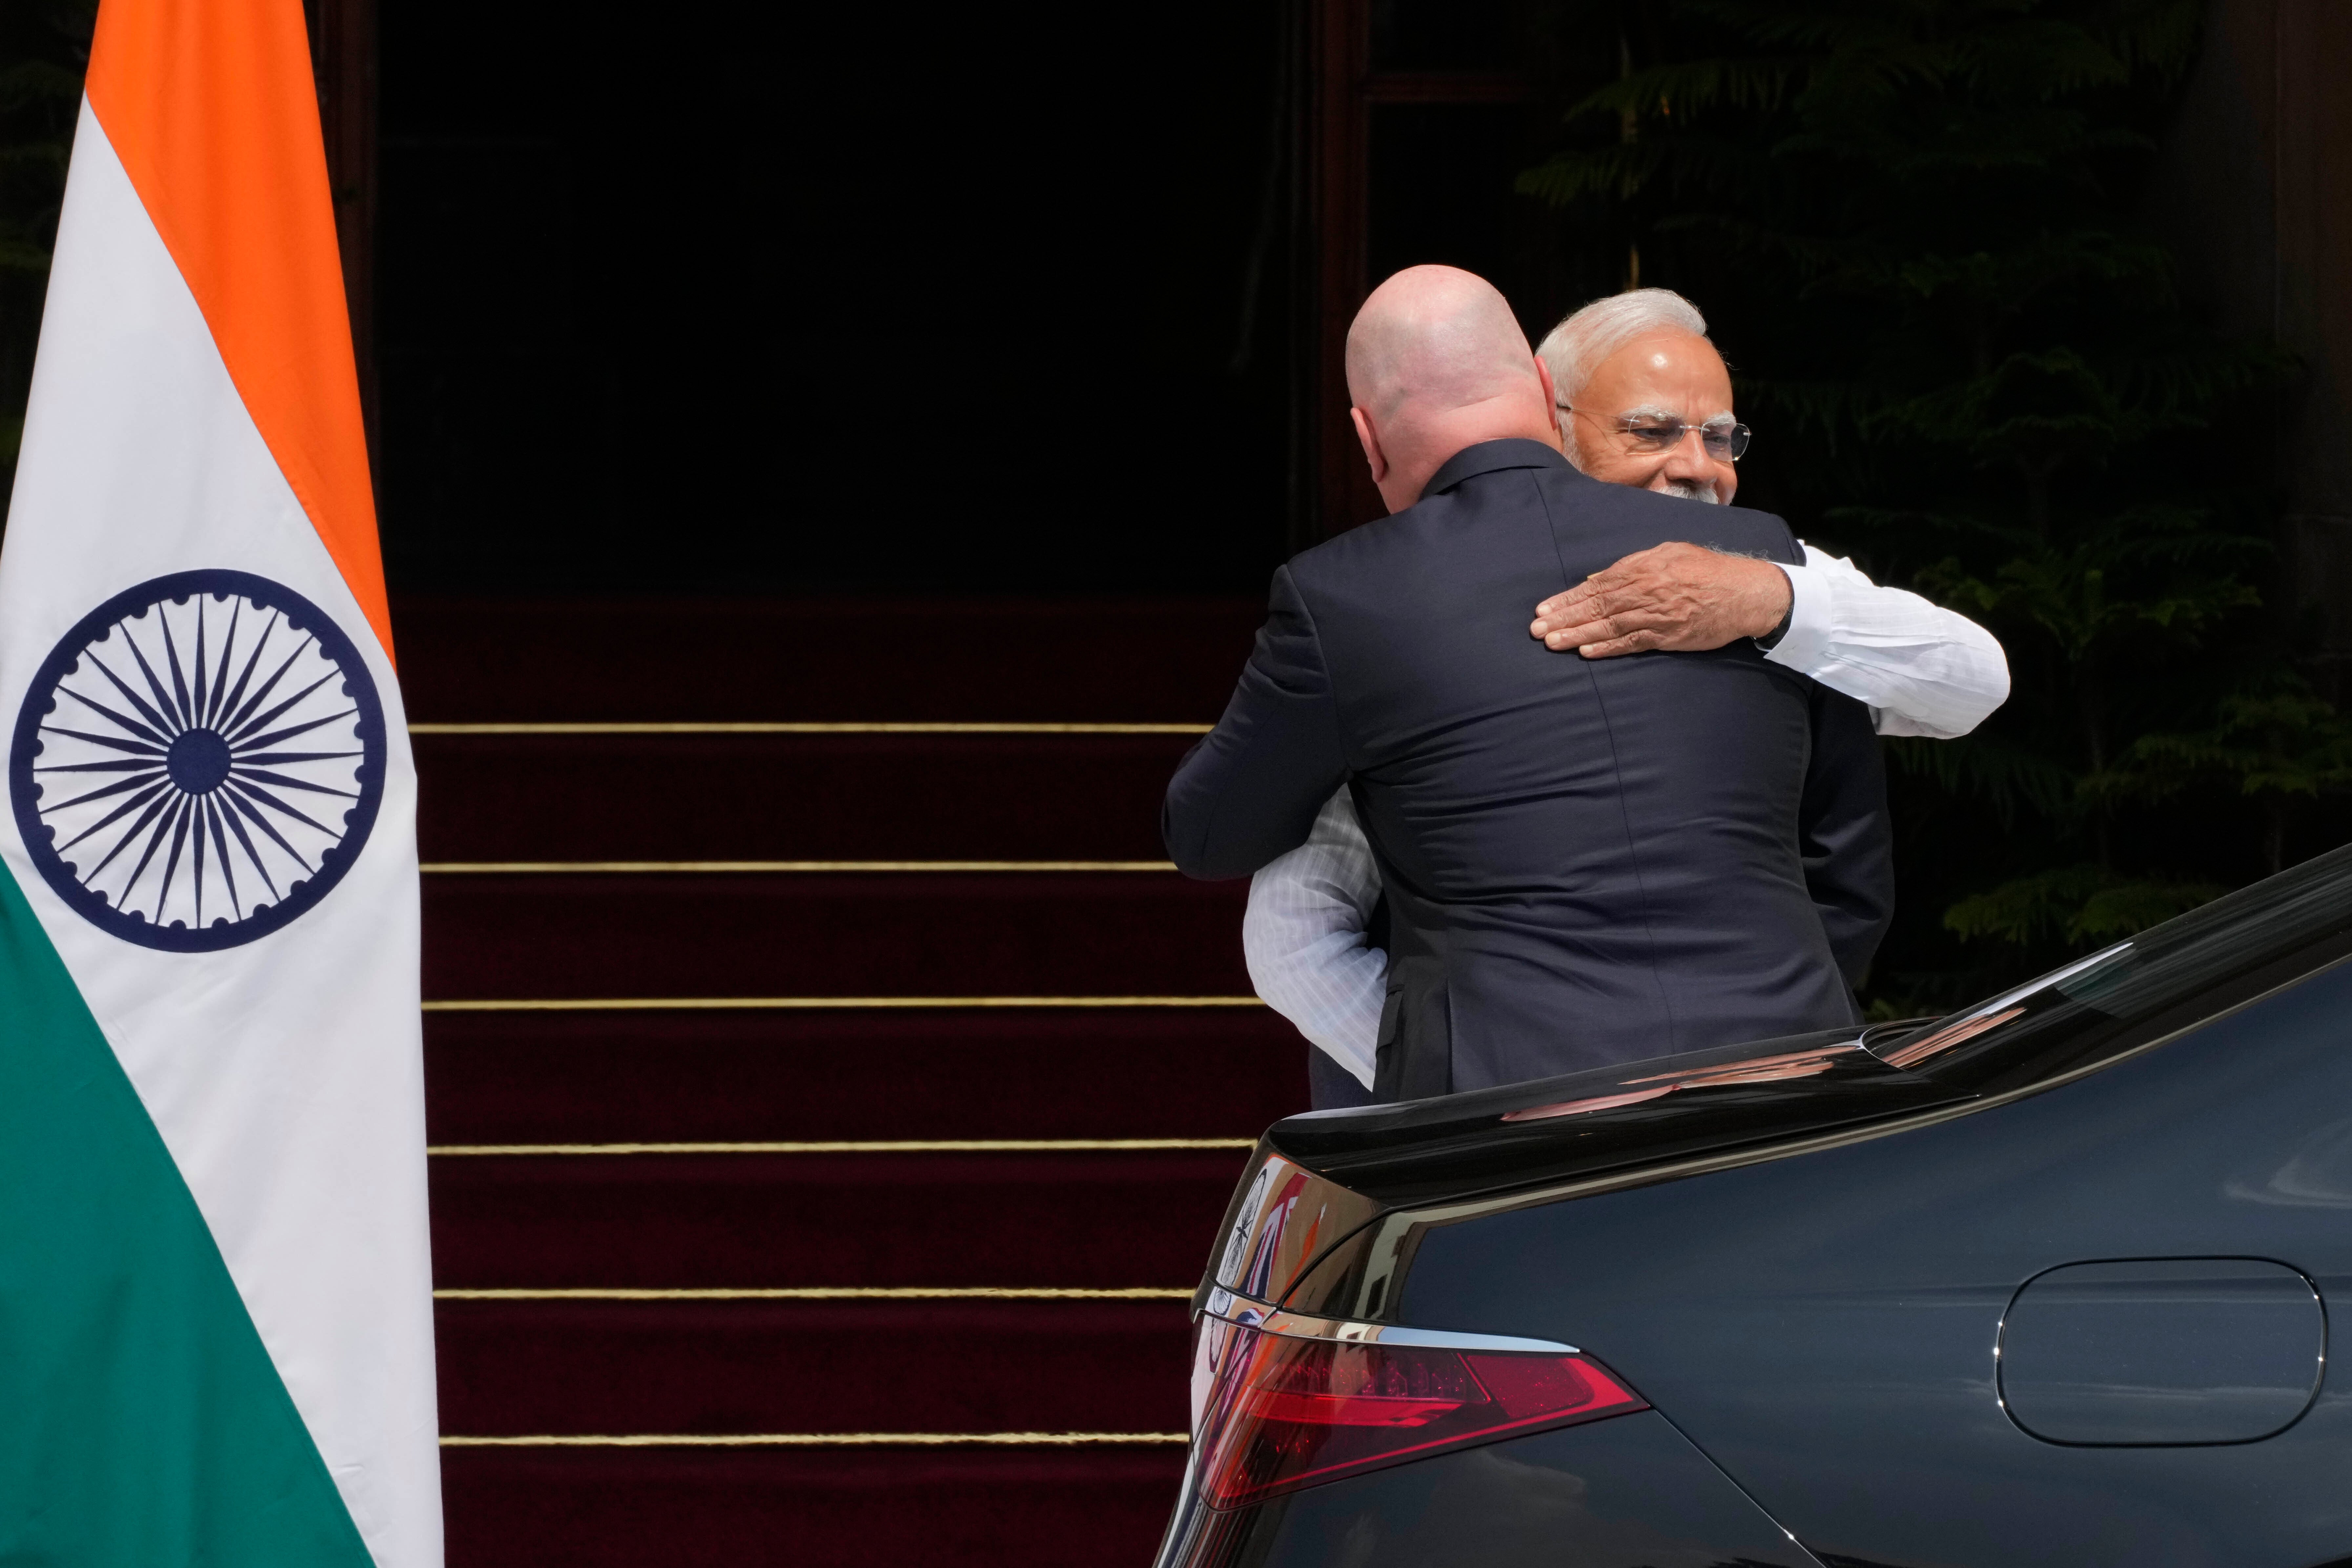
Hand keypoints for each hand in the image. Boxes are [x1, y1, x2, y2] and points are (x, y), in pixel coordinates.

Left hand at [1530, 542, 1792, 657]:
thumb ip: (1631, 564)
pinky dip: (1608, 649)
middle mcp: (1646, 591)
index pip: (1596, 585)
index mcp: (1643, 568)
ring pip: (1609, 627)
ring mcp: (1657, 616)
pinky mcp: (1668, 636)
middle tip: (1536, 629)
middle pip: (1597, 606)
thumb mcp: (1669, 552)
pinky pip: (1633, 643)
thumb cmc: (1706, 569)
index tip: (1544, 608)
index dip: (1567, 598)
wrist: (1745, 592)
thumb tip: (1596, 579)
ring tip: (1551, 642)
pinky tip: (1586, 653)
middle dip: (1564, 618)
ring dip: (1578, 635)